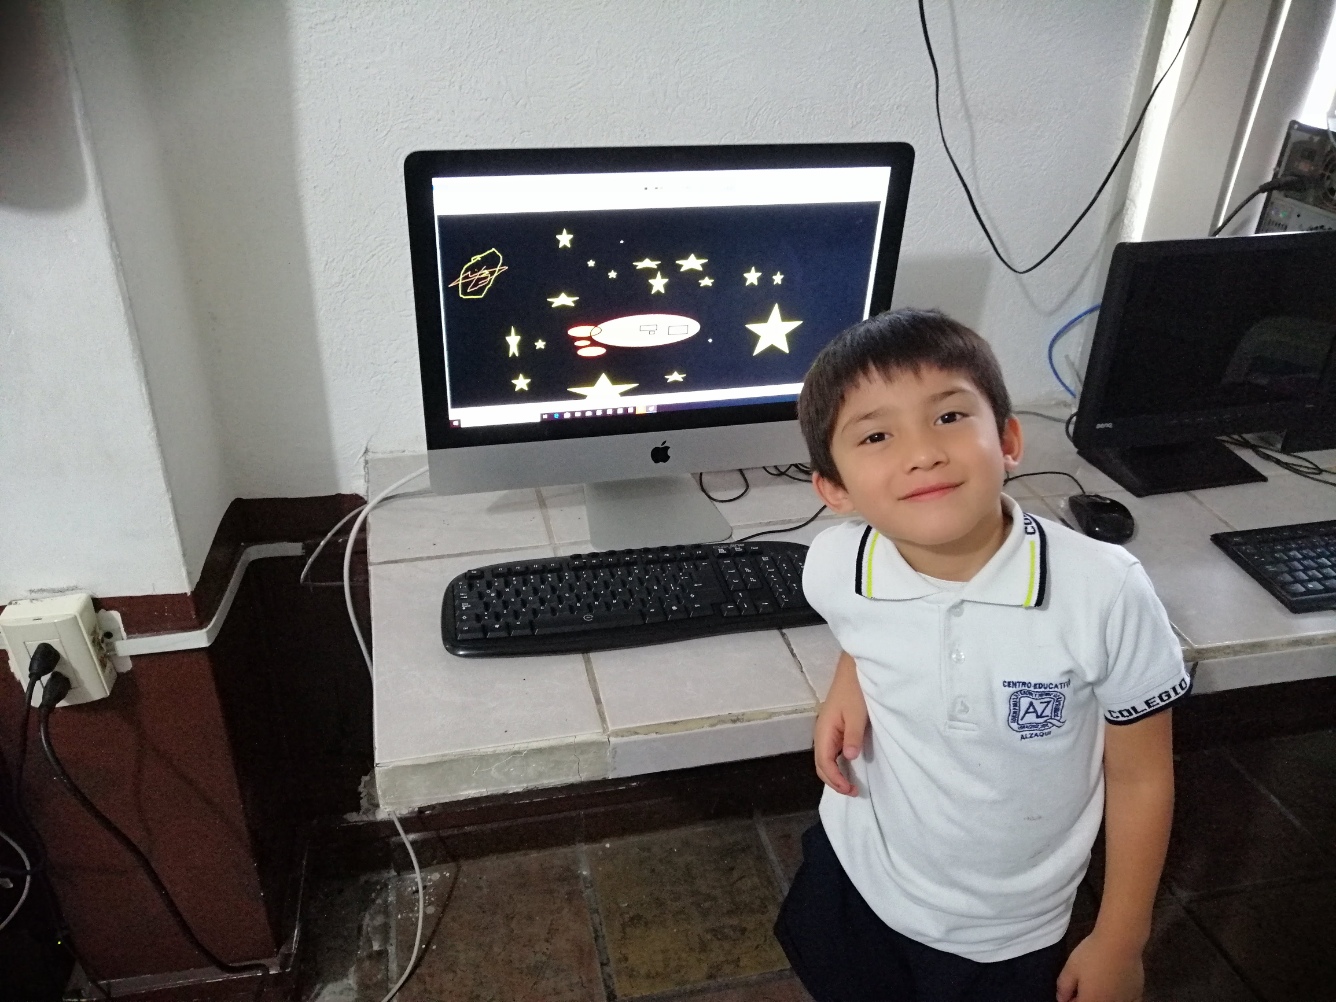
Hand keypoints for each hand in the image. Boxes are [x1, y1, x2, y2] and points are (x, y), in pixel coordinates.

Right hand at [813, 653, 866, 795]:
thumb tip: (849, 758)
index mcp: (824, 731)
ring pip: (825, 760)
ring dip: (835, 775)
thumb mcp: (857, 714)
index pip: (824, 762)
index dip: (836, 779)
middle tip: (853, 792)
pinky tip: (848, 769)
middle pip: (821, 765)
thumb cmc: (855, 690)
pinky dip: (837, 765)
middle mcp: (821, 733)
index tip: (851, 789)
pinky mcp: (834, 729)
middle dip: (834, 781)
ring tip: (851, 784)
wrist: (853, 671)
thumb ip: (853, 736)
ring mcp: (827, 731)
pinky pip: (830, 752)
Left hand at [1055, 931, 1143, 1001]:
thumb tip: (1062, 999)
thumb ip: (1064, 987)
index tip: (1069, 991)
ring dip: (1103, 998)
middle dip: (1086, 998)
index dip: (1070, 999)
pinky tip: (1117, 989)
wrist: (1120, 942)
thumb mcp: (1070, 967)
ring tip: (1099, 984)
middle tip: (1084, 985)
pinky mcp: (1138, 993)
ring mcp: (1125, 1001)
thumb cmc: (1092, 954)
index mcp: (1091, 1001)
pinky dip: (1121, 998)